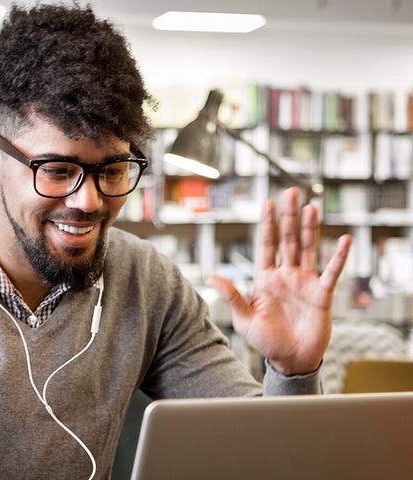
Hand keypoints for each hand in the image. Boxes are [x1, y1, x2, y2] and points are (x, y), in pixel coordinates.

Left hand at [207, 187, 351, 374]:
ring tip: (311, 207)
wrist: (290, 360)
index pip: (267, 244)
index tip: (269, 202)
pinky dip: (339, 256)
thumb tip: (210, 276)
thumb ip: (231, 296)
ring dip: (310, 228)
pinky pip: (332, 271)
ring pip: (308, 248)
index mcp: (265, 278)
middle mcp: (286, 275)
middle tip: (292, 191)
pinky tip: (343, 239)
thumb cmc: (266, 341)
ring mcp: (305, 282)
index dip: (268, 224)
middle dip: (289, 216)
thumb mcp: (244, 318)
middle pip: (288, 239)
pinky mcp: (322, 294)